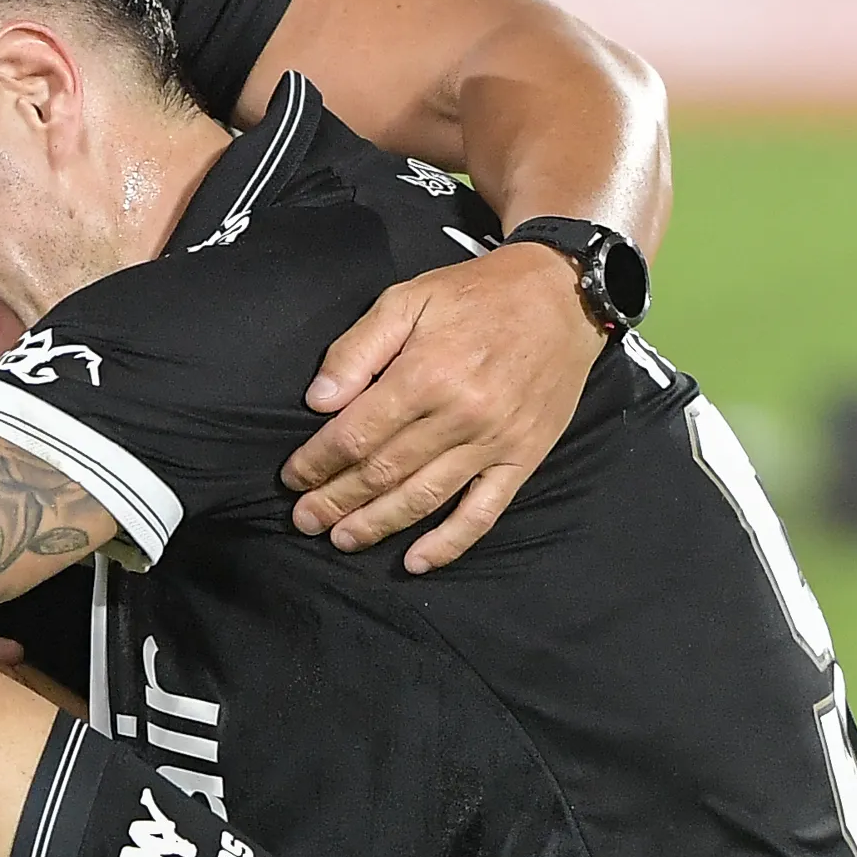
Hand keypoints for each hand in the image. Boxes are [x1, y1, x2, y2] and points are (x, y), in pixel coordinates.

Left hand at [281, 240, 601, 572]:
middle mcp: (461, 415)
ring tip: (341, 539)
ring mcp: (496, 442)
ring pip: (424, 498)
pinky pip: (484, 512)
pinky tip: (416, 561)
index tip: (292, 478)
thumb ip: (358, 350)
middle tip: (303, 520)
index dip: (317, 463)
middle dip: (335, 501)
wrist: (563, 295)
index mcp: (427, 374)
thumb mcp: (407, 299)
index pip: (356, 435)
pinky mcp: (524, 458)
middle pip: (383, 473)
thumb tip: (318, 401)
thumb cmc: (477, 295)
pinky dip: (449, 543)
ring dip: (377, 525)